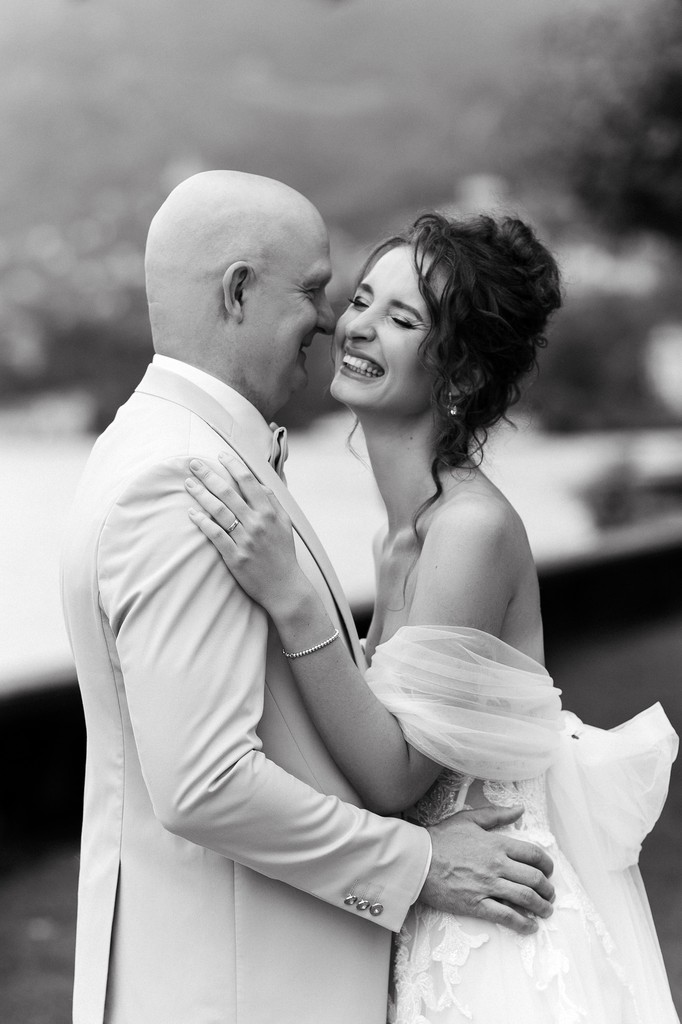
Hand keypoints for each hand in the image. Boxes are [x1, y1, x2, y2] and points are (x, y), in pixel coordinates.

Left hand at [185, 454, 307, 613]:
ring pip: (219, 511)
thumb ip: (273, 502)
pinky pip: (215, 535)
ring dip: (201, 495)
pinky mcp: (235, 557)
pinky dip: (202, 522)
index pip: (249, 482)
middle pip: (228, 492)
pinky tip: (192, 513)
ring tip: (188, 484)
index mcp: (270, 512)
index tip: (220, 455)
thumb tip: (260, 484)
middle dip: (209, 475)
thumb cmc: (283, 553)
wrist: (284, 587)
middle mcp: (257, 523)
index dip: (233, 466)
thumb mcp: (285, 524)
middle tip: (194, 463)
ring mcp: (245, 540)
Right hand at [420, 805, 554, 934]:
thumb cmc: (441, 839)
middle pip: (534, 878)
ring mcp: (487, 886)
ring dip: (541, 907)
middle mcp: (496, 865)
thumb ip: (497, 814)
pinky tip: (530, 927)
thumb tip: (520, 809)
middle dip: (548, 889)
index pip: (533, 854)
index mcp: (497, 844)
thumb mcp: (469, 819)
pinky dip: (523, 924)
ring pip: (525, 898)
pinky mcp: (476, 905)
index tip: (549, 871)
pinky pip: (506, 916)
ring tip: (545, 911)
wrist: (417, 860)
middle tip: (550, 894)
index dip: (547, 864)